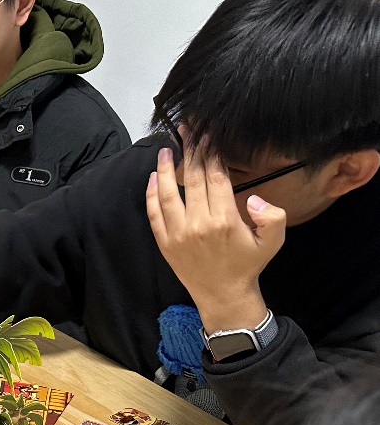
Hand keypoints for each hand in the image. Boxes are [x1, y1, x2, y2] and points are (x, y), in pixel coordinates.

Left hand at [145, 135, 285, 333]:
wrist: (223, 294)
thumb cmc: (248, 264)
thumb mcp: (274, 241)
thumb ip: (272, 215)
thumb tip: (252, 197)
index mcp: (225, 219)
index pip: (215, 177)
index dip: (211, 153)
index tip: (209, 135)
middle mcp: (198, 224)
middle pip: (192, 179)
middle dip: (190, 151)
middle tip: (188, 130)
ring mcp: (178, 233)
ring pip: (168, 193)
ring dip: (166, 168)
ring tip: (166, 148)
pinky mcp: (164, 242)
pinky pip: (154, 214)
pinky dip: (151, 194)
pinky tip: (153, 177)